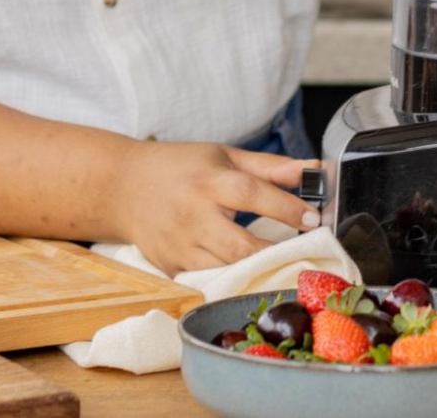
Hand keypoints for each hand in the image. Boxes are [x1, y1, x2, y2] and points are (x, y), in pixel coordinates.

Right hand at [109, 140, 320, 276]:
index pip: (252, 194)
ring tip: (279, 264)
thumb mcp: (224, 156)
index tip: (313, 218)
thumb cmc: (180, 167)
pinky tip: (246, 275)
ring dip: (255, 270)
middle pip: (240, 245)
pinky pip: (207, 281)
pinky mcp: (170, 267)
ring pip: (226, 269)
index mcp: (207, 181)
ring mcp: (179, 245)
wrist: (121, 186)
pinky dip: (229, 280)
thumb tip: (315, 170)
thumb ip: (271, 167)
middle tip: (302, 251)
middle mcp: (192, 214)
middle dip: (275, 252)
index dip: (286, 207)